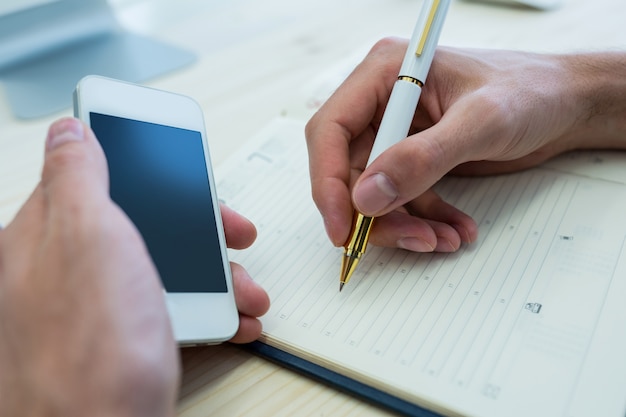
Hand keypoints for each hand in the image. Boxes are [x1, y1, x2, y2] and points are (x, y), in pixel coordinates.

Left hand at [0, 118, 267, 416]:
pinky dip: (208, 309)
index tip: (175, 157)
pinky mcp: (121, 340)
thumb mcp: (89, 235)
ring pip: (163, 268)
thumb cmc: (88, 346)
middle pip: (142, 225)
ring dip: (216, 274)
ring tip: (246, 290)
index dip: (142, 164)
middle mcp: (65, 269)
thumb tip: (68, 131)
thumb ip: (78, 176)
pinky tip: (231, 318)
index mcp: (45, 234)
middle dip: (198, 229)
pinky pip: (169, 308)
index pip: (95, 177)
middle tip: (232, 232)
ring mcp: (95, 306)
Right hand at [305, 38, 625, 251]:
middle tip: (409, 239)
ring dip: (404, 223)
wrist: (565, 104)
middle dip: (375, 213)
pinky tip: (454, 229)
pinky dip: (425, 220)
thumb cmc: (531, 92)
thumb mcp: (480, 123)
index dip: (327, 183)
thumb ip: (422, 159)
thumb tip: (367, 197)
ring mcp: (398, 132)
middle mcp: (383, 102)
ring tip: (443, 239)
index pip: (331, 130)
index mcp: (384, 74)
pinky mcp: (415, 157)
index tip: (342, 227)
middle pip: (348, 169)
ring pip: (375, 192)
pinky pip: (403, 198)